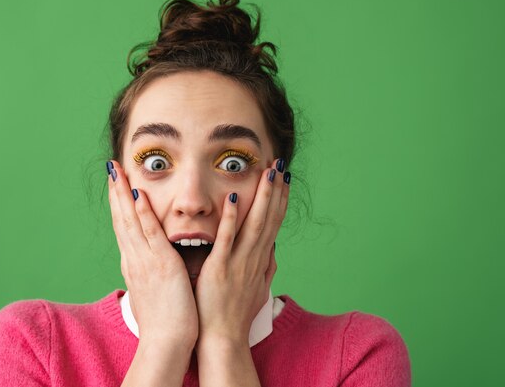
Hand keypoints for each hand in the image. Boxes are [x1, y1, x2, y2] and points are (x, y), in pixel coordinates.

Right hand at [107, 160, 198, 348]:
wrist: (166, 342)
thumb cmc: (166, 321)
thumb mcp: (154, 290)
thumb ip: (154, 272)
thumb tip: (156, 263)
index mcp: (135, 264)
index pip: (125, 228)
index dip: (119, 205)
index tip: (117, 185)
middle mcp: (134, 259)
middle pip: (121, 219)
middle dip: (115, 192)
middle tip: (111, 168)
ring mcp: (145, 261)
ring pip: (130, 221)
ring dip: (123, 194)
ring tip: (117, 171)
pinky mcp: (160, 265)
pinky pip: (149, 233)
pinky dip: (142, 214)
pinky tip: (138, 195)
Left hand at [194, 158, 289, 345]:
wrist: (223, 338)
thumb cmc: (236, 314)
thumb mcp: (258, 289)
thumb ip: (266, 267)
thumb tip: (273, 250)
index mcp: (259, 260)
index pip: (273, 224)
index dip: (279, 201)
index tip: (284, 180)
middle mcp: (254, 257)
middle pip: (269, 218)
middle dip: (275, 191)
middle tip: (280, 166)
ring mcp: (238, 262)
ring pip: (254, 223)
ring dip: (262, 197)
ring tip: (268, 173)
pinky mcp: (220, 268)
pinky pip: (226, 239)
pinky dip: (230, 217)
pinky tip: (231, 196)